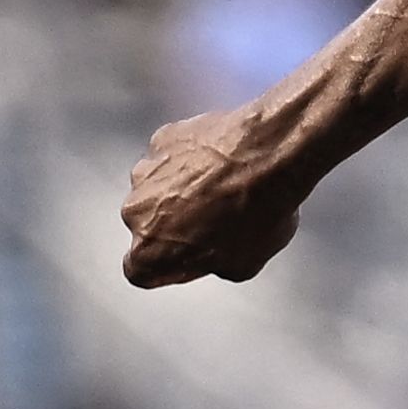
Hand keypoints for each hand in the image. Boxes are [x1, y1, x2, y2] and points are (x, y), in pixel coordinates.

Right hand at [120, 105, 314, 288]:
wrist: (270, 156)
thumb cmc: (256, 211)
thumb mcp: (244, 265)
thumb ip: (213, 265)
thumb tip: (218, 257)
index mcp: (149, 251)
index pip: (142, 270)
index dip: (169, 264)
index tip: (186, 258)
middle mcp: (137, 211)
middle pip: (148, 224)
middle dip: (174, 224)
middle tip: (214, 220)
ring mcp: (147, 170)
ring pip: (157, 187)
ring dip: (180, 190)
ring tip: (221, 188)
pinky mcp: (163, 139)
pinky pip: (171, 155)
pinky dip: (190, 159)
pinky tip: (221, 162)